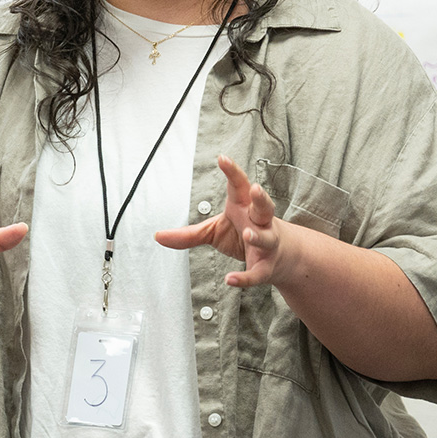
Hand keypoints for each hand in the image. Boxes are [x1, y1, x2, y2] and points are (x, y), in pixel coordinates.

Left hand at [154, 155, 295, 287]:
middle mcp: (259, 223)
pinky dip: (245, 277)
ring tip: (248, 234)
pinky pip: (258, 272)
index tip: (222, 158)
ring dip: (258, 236)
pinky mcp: (267, 266)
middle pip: (264, 207)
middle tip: (255, 189)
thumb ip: (188, 234)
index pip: (239, 187)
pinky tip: (230, 279)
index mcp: (244, 208)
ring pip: (267, 237)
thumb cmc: (243, 234)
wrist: (279, 257)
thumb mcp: (214, 231)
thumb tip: (157, 236)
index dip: (232, 172)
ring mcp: (267, 244)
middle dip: (261, 198)